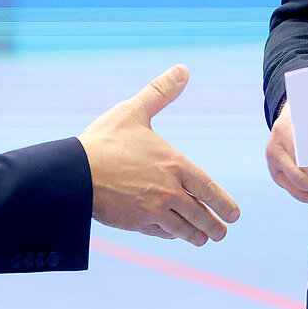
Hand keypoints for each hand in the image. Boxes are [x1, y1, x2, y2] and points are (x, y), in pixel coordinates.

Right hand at [78, 65, 239, 245]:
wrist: (73, 174)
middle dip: (214, 226)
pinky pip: (160, 233)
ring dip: (196, 235)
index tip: (234, 215)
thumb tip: (183, 69)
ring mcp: (152, 211)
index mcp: (174, 165)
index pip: (208, 189)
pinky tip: (173, 234)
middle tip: (222, 233)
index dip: (223, 203)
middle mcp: (168, 192)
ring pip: (182, 229)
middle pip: (200, 214)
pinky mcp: (135, 224)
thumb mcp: (133, 111)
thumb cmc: (103, 141)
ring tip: (203, 239)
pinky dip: (170, 235)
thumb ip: (160, 92)